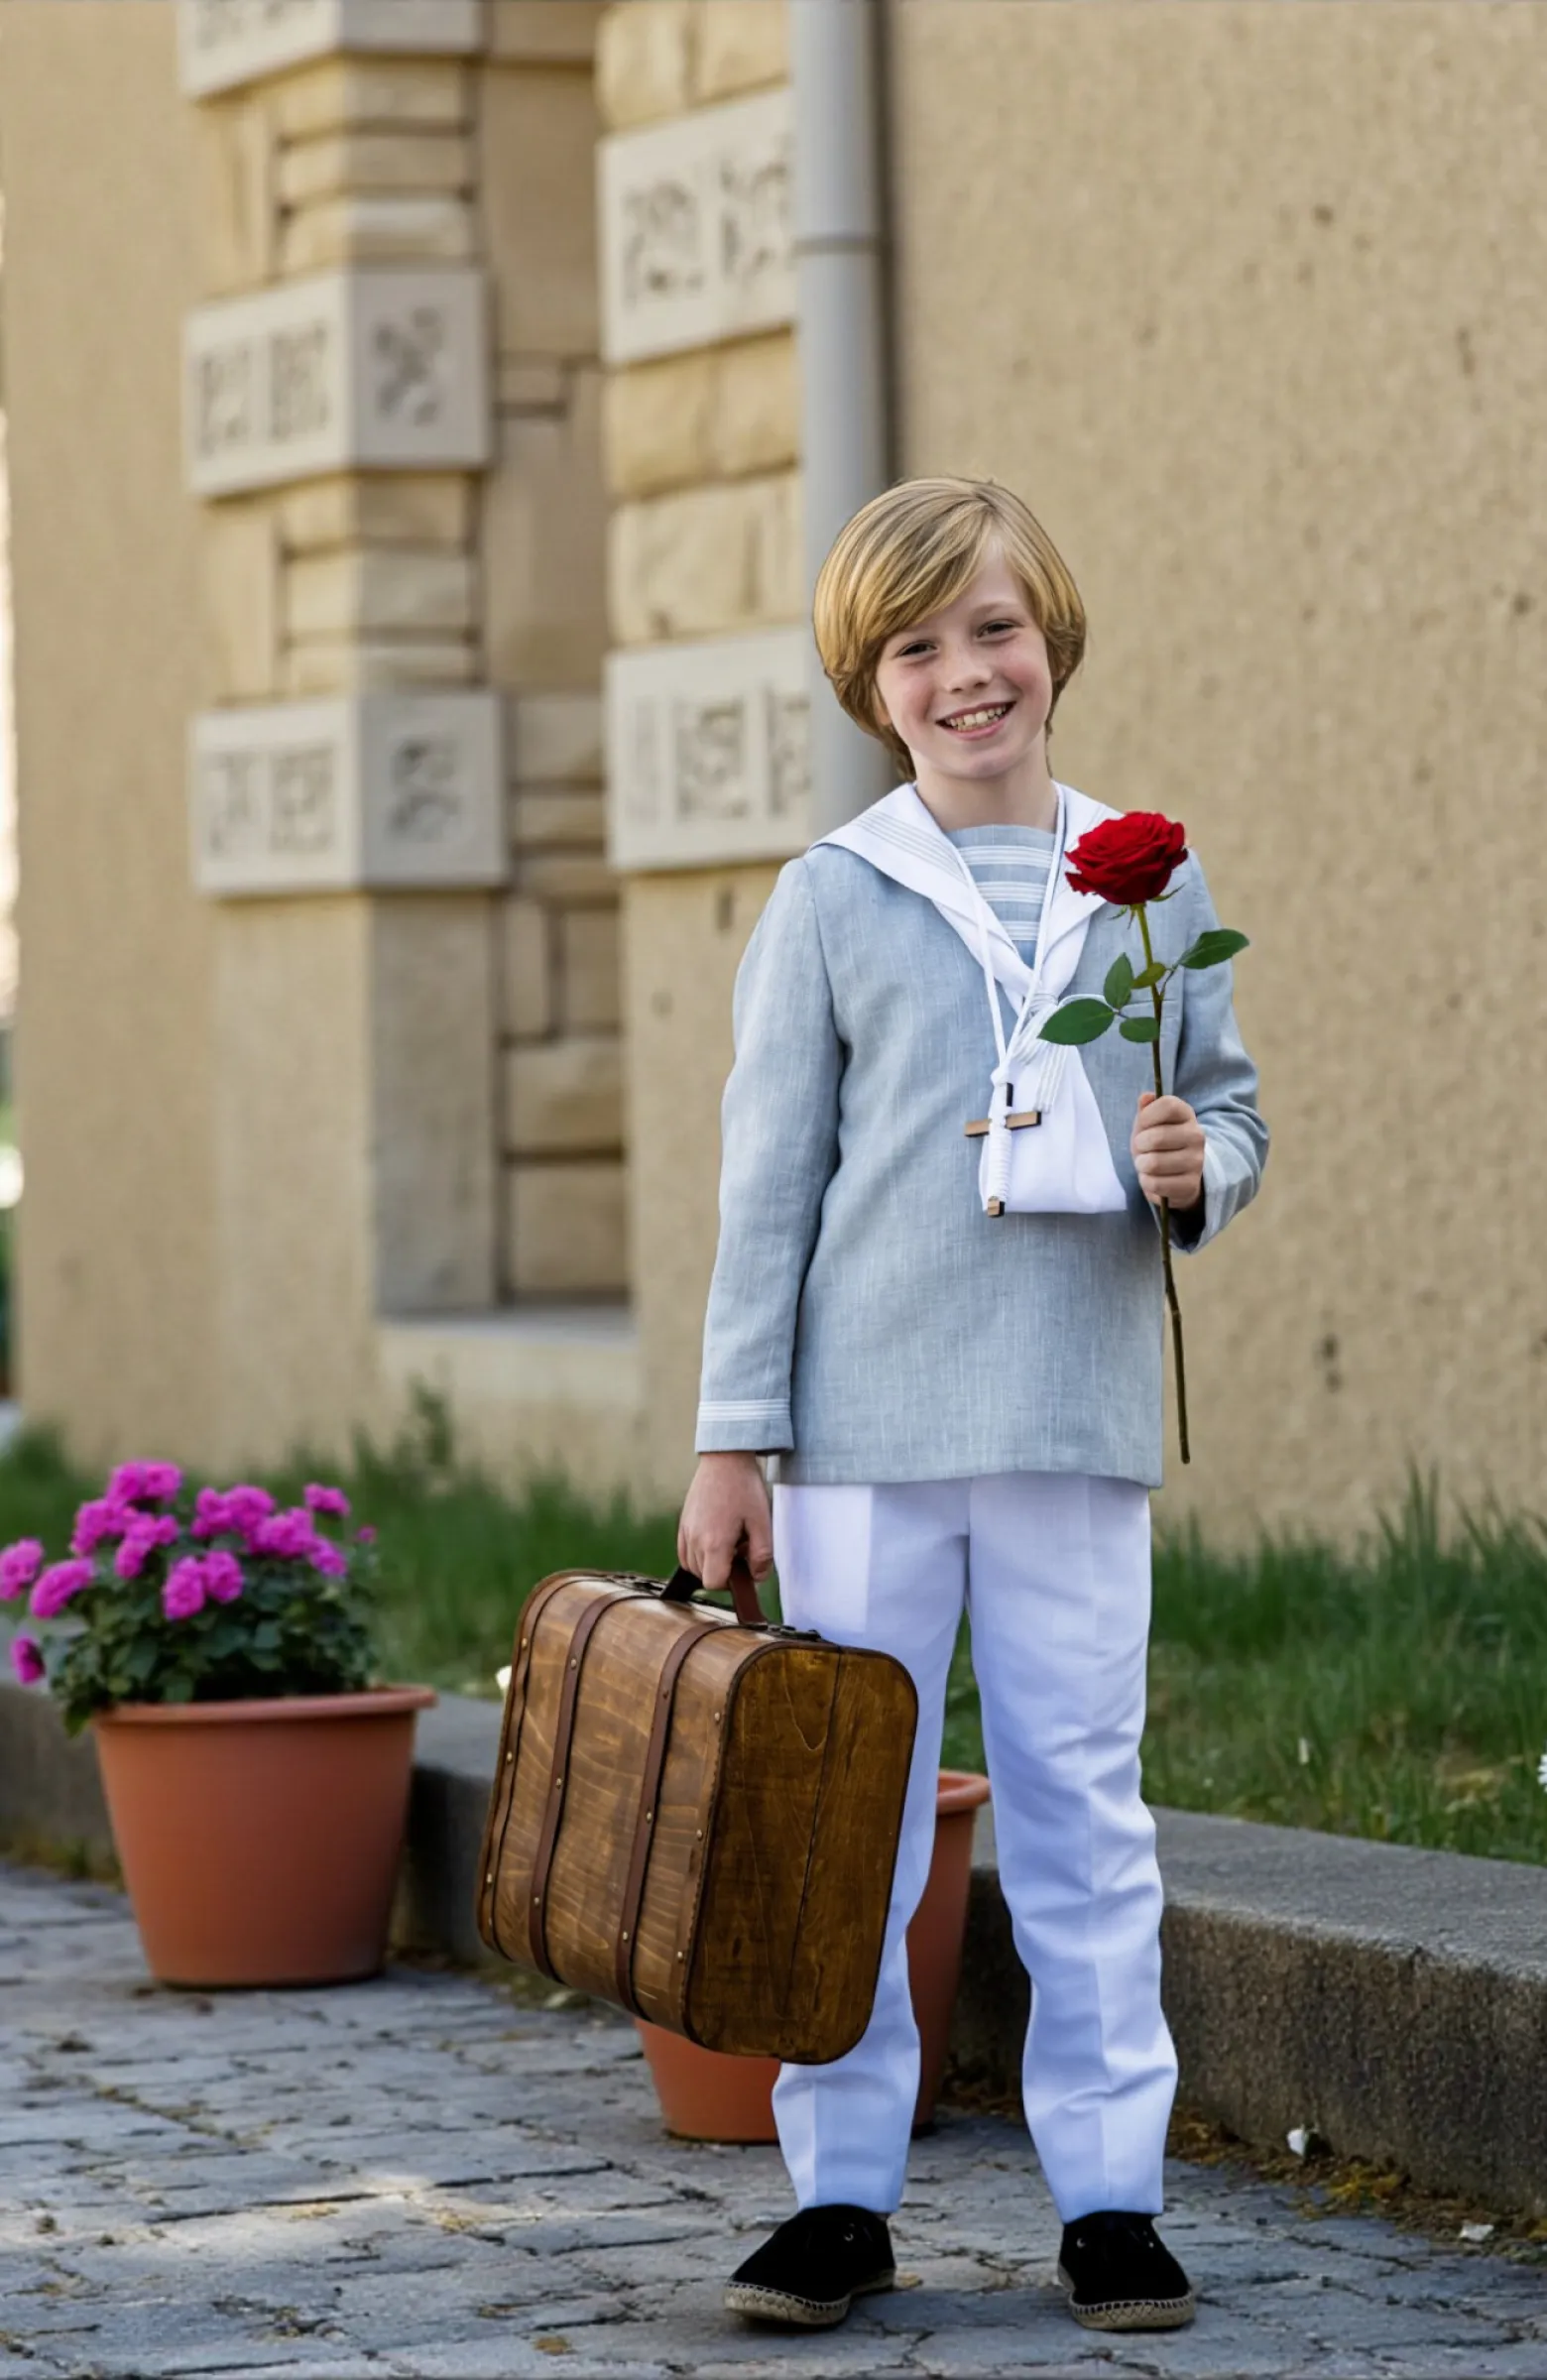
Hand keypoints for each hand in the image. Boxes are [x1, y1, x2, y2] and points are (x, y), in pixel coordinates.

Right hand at [677, 1451, 773, 1592]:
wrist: (725, 1459)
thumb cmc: (744, 1488)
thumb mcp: (762, 1522)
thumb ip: (762, 1555)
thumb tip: (758, 1577)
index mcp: (714, 1543)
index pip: (714, 1583)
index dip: (730, 1582)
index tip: (743, 1565)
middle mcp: (694, 1539)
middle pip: (703, 1576)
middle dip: (723, 1570)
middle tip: (740, 1549)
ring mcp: (685, 1530)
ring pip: (692, 1565)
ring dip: (709, 1563)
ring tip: (727, 1542)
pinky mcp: (682, 1522)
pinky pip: (684, 1552)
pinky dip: (697, 1554)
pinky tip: (713, 1539)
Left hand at [1131, 1090, 1204, 1211]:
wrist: (1177, 1172)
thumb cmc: (1158, 1142)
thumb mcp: (1149, 1122)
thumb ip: (1146, 1108)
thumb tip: (1145, 1097)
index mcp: (1186, 1114)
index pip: (1168, 1105)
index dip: (1147, 1115)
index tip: (1143, 1124)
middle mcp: (1197, 1136)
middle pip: (1156, 1137)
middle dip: (1140, 1145)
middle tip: (1143, 1149)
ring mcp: (1196, 1161)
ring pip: (1154, 1163)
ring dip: (1142, 1165)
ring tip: (1147, 1164)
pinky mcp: (1190, 1185)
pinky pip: (1155, 1184)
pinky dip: (1146, 1182)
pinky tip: (1153, 1178)